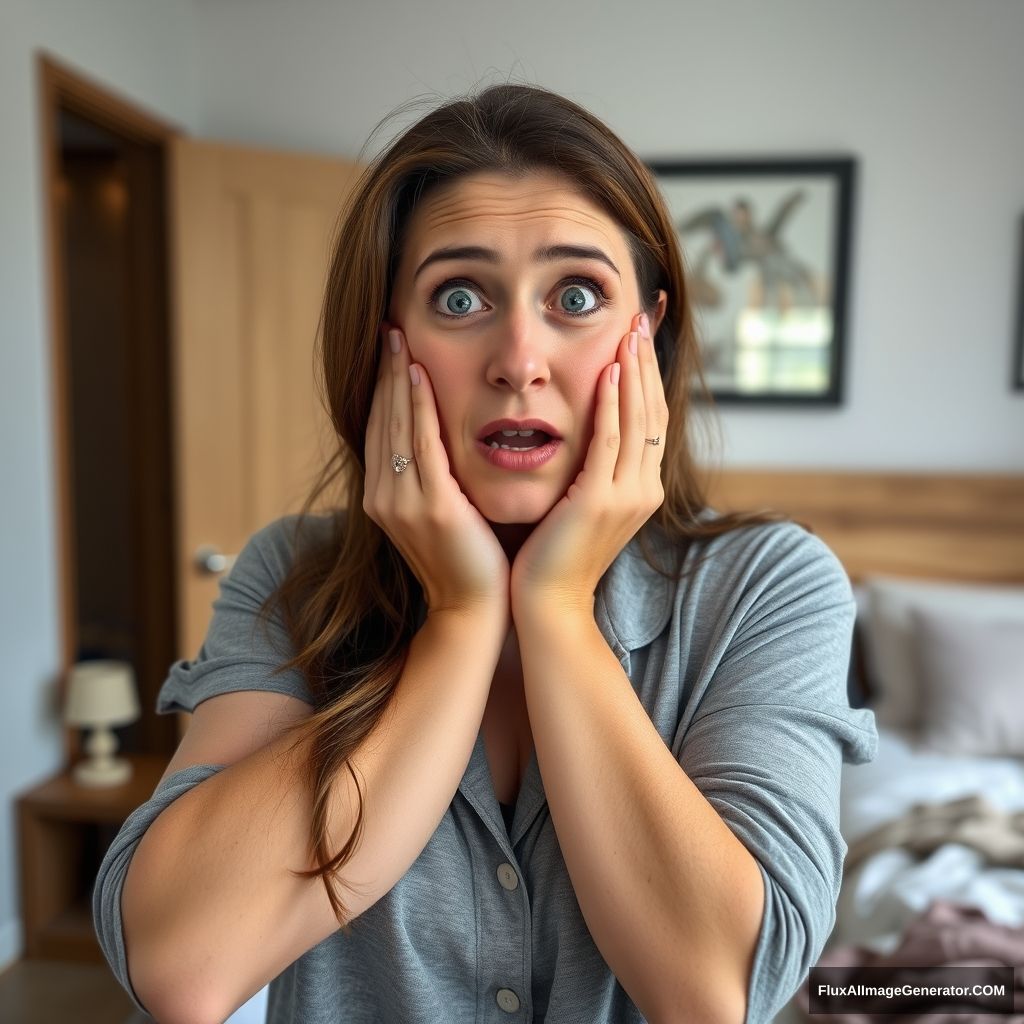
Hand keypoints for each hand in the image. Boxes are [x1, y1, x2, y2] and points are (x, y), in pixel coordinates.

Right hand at [364, 325, 510, 620]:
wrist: (473, 610)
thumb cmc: (467, 561)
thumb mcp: (441, 514)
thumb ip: (432, 479)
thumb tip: (439, 444)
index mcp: (383, 498)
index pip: (379, 430)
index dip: (382, 389)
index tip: (389, 352)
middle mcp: (383, 497)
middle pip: (381, 420)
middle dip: (384, 373)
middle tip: (388, 330)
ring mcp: (402, 503)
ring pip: (395, 425)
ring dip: (396, 378)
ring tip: (399, 339)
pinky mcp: (431, 507)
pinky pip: (421, 444)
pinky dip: (416, 407)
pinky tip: (417, 375)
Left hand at [510, 312, 667, 618]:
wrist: (545, 604)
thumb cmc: (552, 555)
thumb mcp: (578, 505)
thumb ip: (588, 470)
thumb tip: (582, 435)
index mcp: (640, 489)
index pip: (650, 421)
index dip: (647, 378)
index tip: (638, 339)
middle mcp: (643, 490)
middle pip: (654, 412)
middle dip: (647, 363)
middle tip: (642, 319)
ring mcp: (627, 496)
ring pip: (639, 420)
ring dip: (635, 371)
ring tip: (630, 330)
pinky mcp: (601, 501)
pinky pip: (612, 441)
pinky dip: (614, 404)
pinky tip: (609, 371)